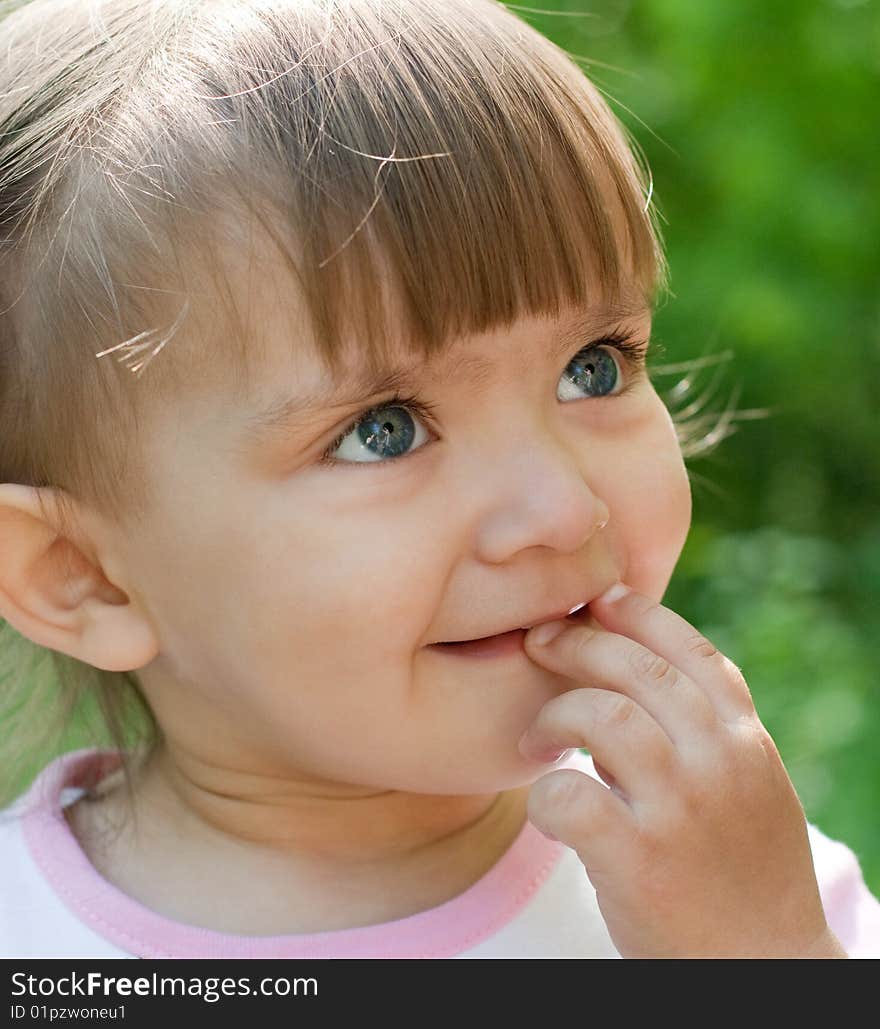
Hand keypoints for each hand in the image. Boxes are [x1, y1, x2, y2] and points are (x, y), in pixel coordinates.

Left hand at [519, 582, 847, 957]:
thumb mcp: (747, 787)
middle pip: (637, 669)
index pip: (692, 652)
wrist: (765, 971)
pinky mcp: (640, 863)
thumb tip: (627, 675)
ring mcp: (681, 811)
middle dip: (578, 644)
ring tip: (538, 739)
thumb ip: (703, 731)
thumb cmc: (741, 872)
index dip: (640, 614)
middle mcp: (719, 764)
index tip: (597, 598)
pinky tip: (548, 805)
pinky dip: (545, 794)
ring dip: (556, 715)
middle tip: (537, 643)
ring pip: (603, 717)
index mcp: (745, 741)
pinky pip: (570, 798)